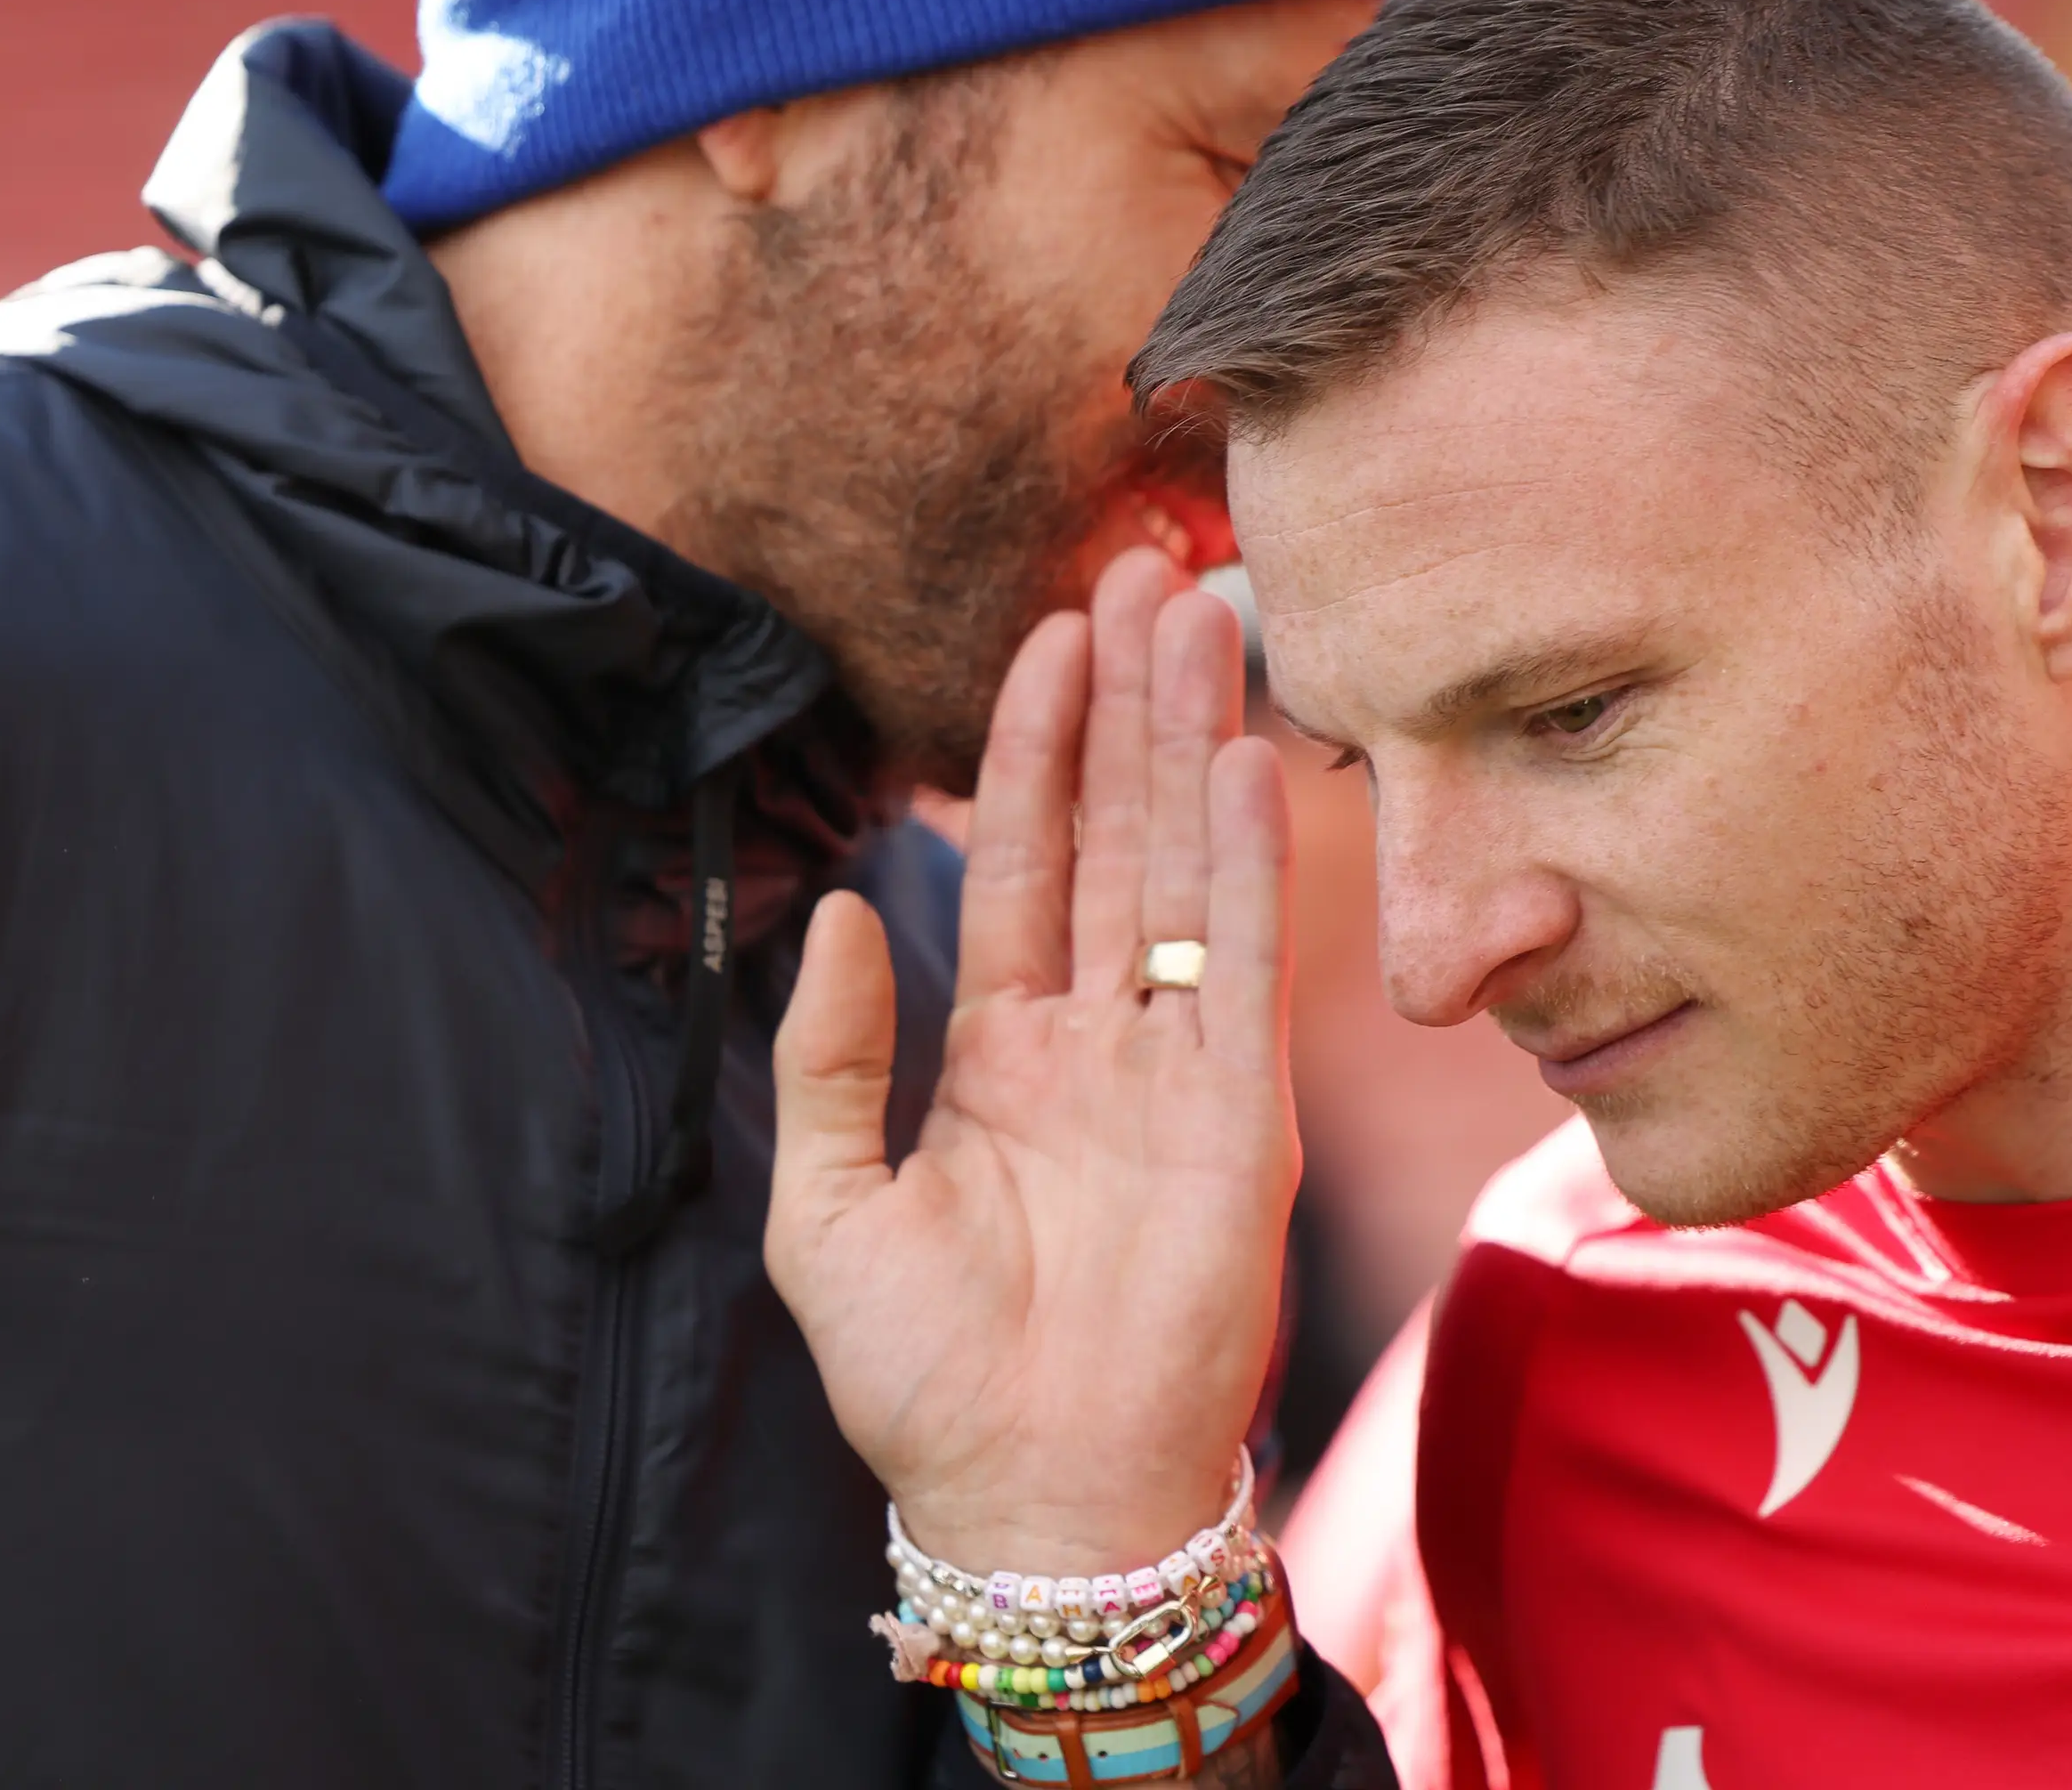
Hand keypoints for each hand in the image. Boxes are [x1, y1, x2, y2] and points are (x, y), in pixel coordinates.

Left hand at [767, 549, 1295, 1573]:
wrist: (1031, 1503)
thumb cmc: (926, 1382)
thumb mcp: (826, 1210)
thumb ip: (831, 1057)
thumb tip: (838, 914)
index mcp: (1007, 1057)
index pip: (1025, 863)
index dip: (1038, 746)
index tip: (1055, 630)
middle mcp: (1104, 1043)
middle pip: (1121, 835)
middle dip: (1133, 703)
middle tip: (1148, 568)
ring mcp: (1179, 1073)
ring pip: (1188, 872)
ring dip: (1193, 744)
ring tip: (1201, 614)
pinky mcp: (1239, 1120)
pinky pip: (1241, 969)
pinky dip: (1245, 866)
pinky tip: (1241, 764)